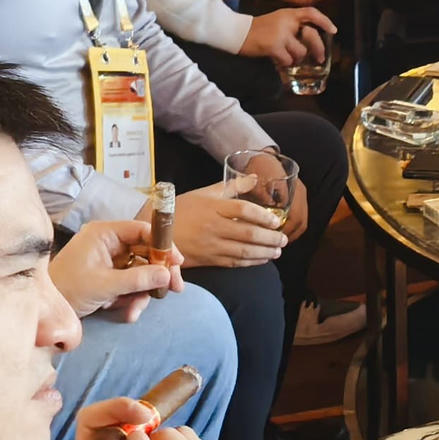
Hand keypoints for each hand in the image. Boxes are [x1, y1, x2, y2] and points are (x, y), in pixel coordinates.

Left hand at [50, 219, 181, 321]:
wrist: (45, 312)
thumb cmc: (68, 289)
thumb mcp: (105, 285)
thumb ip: (138, 279)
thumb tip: (167, 274)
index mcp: (104, 234)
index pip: (142, 230)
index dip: (162, 244)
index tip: (177, 261)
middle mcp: (108, 244)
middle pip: (146, 252)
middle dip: (158, 273)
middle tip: (174, 288)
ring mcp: (109, 261)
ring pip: (140, 271)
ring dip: (143, 292)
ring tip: (136, 309)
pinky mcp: (108, 278)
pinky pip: (130, 284)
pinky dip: (132, 299)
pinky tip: (127, 313)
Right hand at [171, 174, 287, 267]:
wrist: (155, 233)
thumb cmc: (180, 209)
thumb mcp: (204, 193)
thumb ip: (231, 186)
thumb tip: (253, 177)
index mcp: (213, 207)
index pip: (244, 210)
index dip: (263, 216)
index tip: (277, 220)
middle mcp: (213, 226)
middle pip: (248, 233)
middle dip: (270, 238)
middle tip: (284, 239)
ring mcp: (210, 245)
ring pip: (243, 251)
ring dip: (264, 252)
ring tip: (277, 251)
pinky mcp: (207, 260)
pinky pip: (233, 262)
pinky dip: (250, 262)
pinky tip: (262, 259)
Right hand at [242, 6, 334, 69]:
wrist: (237, 32)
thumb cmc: (258, 30)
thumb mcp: (276, 22)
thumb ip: (292, 28)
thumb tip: (308, 44)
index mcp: (288, 14)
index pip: (311, 12)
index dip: (324, 21)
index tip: (333, 30)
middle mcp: (287, 22)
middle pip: (311, 36)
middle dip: (318, 49)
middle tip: (319, 58)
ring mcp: (281, 34)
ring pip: (300, 52)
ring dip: (295, 59)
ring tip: (285, 57)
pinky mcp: (274, 46)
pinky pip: (288, 60)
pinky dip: (284, 64)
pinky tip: (276, 61)